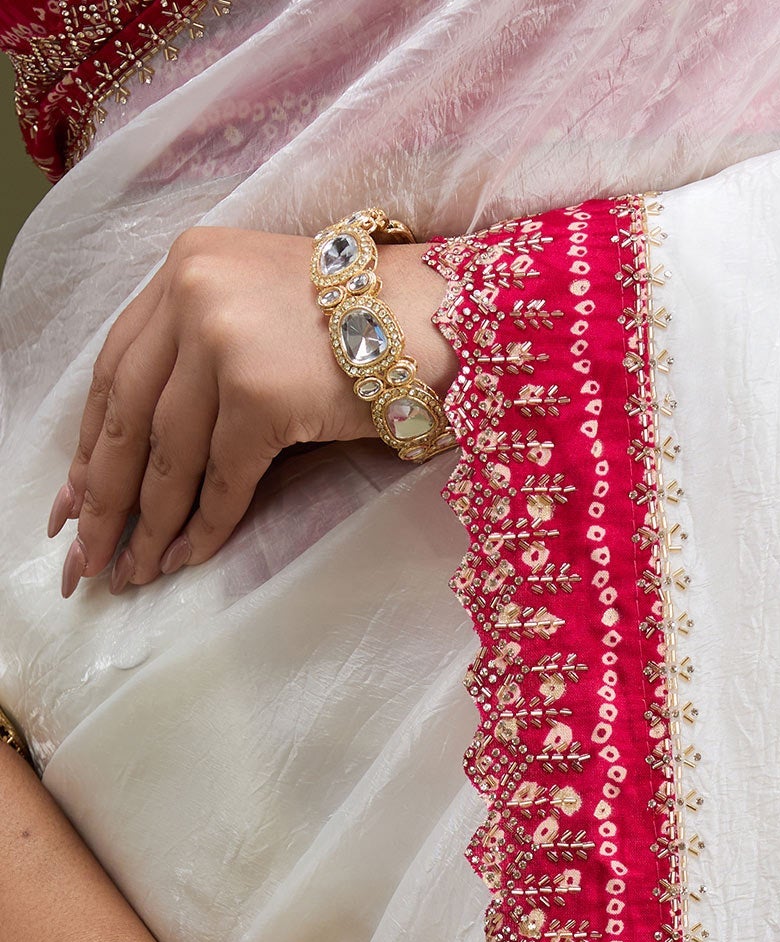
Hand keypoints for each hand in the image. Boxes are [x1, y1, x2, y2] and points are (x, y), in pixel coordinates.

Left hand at [49, 226, 456, 595]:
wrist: (443, 319)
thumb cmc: (368, 326)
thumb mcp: (264, 313)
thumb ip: (204, 356)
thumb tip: (145, 458)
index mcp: (186, 266)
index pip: (115, 367)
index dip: (88, 442)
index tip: (70, 498)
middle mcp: (192, 292)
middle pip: (125, 414)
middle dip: (100, 495)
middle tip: (82, 555)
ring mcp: (224, 340)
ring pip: (166, 455)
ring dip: (147, 525)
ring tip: (130, 572)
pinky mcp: (260, 390)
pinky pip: (220, 478)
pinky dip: (203, 527)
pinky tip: (186, 559)